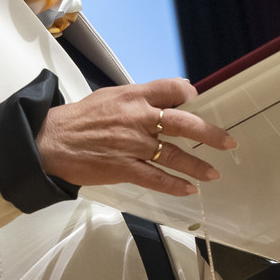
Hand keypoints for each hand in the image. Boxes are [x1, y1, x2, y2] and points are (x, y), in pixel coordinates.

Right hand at [35, 77, 235, 195]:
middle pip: (183, 124)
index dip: (187, 93)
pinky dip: (175, 185)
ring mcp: (132, 145)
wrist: (51, 142)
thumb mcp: (109, 96)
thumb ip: (138, 97)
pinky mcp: (124, 168)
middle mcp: (137, 119)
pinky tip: (189, 190)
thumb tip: (164, 99)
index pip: (171, 89)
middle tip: (228, 142)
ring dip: (197, 166)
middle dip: (210, 134)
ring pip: (174, 155)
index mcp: (133, 96)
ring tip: (213, 173)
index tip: (196, 99)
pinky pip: (156, 178)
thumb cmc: (78, 118)